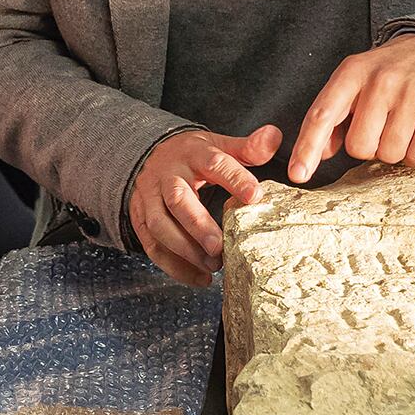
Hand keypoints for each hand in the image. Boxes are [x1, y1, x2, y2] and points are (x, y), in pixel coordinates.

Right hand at [128, 124, 281, 286]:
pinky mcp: (139, 219)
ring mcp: (149, 198)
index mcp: (192, 154)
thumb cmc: (193, 156)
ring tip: (212, 266)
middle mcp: (167, 176)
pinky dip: (174, 266)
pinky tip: (199, 279)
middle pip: (177, 199)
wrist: (150, 156)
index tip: (255, 196)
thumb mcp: (219, 145)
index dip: (235, 178)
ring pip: (159, 225)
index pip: (213, 163)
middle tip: (218, 247)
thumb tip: (274, 136)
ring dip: (184, 249)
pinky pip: (152, 246)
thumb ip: (248, 147)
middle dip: (197, 224)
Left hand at [289, 35, 414, 183]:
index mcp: (352, 73)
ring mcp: (413, 94)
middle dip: (367, 146)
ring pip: (389, 155)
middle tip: (379, 126)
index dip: (308, 147)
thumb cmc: (388, 73)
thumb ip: (333, 115)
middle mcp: (382, 81)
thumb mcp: (354, 81)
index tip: (298, 174)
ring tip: (400, 125)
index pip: (323, 115)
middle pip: (359, 147)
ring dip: (392, 150)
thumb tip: (321, 153)